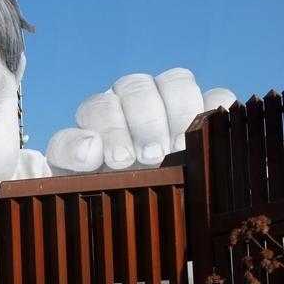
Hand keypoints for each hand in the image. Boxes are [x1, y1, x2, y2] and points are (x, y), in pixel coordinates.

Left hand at [46, 68, 235, 172]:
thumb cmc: (98, 186)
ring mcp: (170, 101)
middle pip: (138, 88)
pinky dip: (212, 112)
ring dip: (177, 114)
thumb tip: (90, 146)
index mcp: (99, 112)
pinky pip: (217, 96)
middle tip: (151, 158)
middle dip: (145, 123)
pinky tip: (203, 140)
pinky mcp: (205, 112)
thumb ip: (66, 154)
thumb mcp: (69, 174)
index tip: (120, 161)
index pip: (101, 106)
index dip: (112, 130)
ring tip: (177, 150)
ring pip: (176, 81)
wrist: (129, 202)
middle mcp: (133, 100)